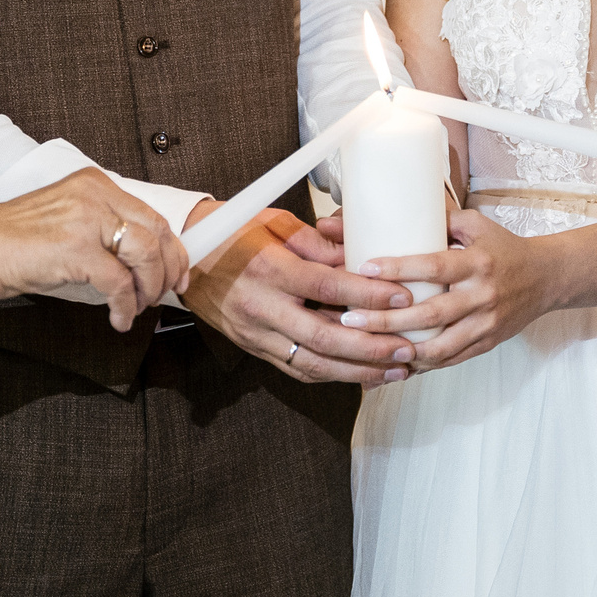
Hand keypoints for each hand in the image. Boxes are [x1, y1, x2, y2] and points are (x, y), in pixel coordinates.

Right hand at [0, 168, 189, 332]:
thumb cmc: (9, 240)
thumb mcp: (64, 219)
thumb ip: (99, 229)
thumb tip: (135, 262)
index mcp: (93, 184)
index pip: (150, 215)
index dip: (171, 248)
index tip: (177, 270)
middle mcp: (94, 195)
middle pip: (156, 232)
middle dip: (169, 269)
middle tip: (167, 293)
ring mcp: (85, 220)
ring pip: (145, 255)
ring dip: (149, 288)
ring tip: (137, 306)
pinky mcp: (76, 248)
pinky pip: (118, 282)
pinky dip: (125, 306)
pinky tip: (118, 317)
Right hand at [182, 205, 418, 386]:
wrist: (187, 255)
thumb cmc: (233, 232)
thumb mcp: (274, 222)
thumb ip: (317, 242)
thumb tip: (356, 259)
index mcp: (270, 270)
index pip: (327, 288)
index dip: (368, 295)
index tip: (403, 297)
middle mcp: (262, 307)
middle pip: (324, 337)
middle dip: (371, 348)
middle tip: (409, 349)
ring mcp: (256, 334)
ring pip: (313, 363)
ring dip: (358, 371)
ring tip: (396, 370)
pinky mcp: (254, 348)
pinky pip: (297, 369)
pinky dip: (333, 375)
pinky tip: (362, 374)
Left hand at [335, 209, 552, 371]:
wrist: (546, 278)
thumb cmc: (504, 248)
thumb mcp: (477, 225)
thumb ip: (443, 221)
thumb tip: (399, 209)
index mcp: (478, 262)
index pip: (433, 266)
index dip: (398, 269)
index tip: (364, 268)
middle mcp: (482, 295)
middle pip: (430, 313)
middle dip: (387, 320)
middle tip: (350, 319)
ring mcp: (486, 323)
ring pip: (440, 345)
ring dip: (402, 350)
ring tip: (368, 347)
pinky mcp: (488, 342)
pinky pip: (452, 358)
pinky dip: (424, 363)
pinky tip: (396, 362)